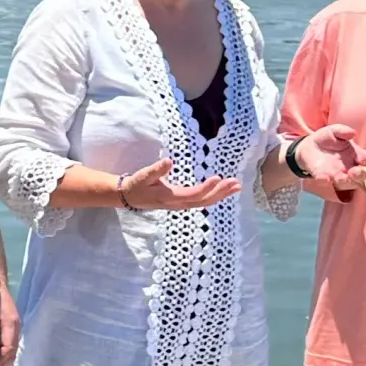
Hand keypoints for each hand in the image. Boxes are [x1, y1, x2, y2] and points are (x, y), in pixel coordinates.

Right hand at [117, 157, 240, 211]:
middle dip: (220, 192)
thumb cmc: (137, 184)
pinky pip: (202, 201)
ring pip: (205, 202)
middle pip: (204, 201)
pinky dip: (214, 196)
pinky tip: (223, 190)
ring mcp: (181, 205)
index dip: (206, 188)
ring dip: (221, 195)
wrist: (129, 196)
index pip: (193, 194)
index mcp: (169, 197)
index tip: (218, 178)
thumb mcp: (143, 176)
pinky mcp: (182, 202)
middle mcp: (178, 204)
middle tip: (235, 182)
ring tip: (236, 186)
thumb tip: (168, 161)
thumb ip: (156, 170)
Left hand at [290, 122, 365, 182]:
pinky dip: (324, 180)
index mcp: (356, 155)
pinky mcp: (322, 177)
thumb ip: (343, 131)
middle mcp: (349, 168)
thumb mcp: (334, 131)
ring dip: (345, 181)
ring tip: (342, 178)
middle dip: (359, 175)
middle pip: (359, 176)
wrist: (309, 146)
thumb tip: (352, 133)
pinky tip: (323, 178)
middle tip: (356, 172)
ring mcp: (336, 174)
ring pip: (345, 182)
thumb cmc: (327, 138)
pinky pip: (324, 181)